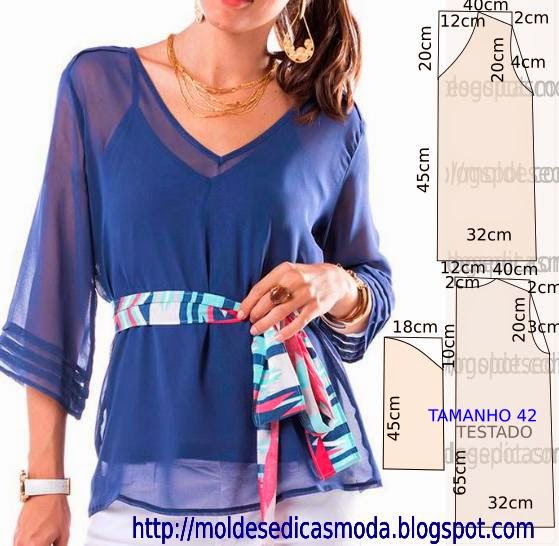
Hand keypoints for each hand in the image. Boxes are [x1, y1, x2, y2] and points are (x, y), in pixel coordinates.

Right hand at [13, 495, 69, 545]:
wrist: (45, 491)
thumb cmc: (55, 507)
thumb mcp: (64, 532)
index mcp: (36, 545)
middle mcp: (23, 543)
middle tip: (50, 543)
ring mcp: (17, 538)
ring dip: (37, 545)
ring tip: (46, 538)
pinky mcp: (16, 533)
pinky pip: (22, 543)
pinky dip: (31, 542)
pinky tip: (40, 535)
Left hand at [238, 261, 359, 341]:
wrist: (334, 279)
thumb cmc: (304, 278)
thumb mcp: (288, 273)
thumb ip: (272, 285)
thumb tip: (251, 305)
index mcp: (284, 270)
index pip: (260, 288)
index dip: (248, 303)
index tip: (240, 314)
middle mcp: (295, 280)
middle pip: (269, 300)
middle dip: (256, 314)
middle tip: (250, 322)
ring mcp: (306, 293)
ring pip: (281, 312)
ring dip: (266, 323)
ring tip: (256, 330)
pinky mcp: (316, 306)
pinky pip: (299, 322)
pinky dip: (286, 331)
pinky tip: (277, 337)